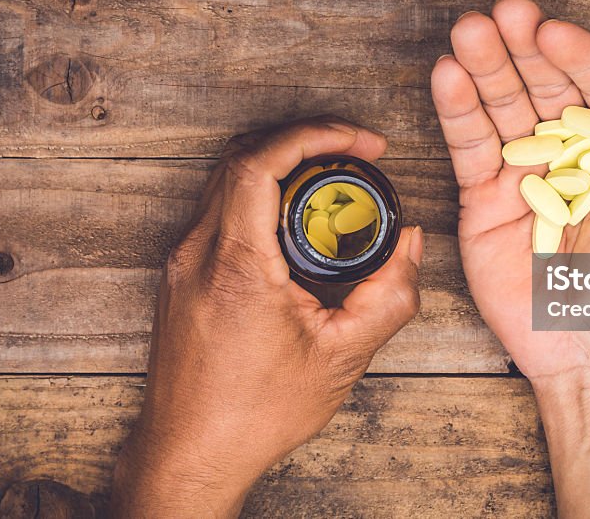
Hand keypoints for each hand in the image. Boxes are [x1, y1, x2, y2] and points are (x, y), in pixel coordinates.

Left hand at [111, 117, 422, 517]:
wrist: (190, 454)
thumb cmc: (255, 414)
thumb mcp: (342, 357)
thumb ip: (389, 295)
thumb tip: (410, 244)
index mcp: (237, 266)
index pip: (260, 163)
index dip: (314, 135)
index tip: (360, 142)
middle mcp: (198, 253)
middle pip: (242, 156)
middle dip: (304, 140)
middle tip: (354, 152)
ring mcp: (181, 262)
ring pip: (226, 178)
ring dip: (280, 164)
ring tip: (332, 179)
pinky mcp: (179, 274)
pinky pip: (218, 208)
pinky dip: (259, 192)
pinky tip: (296, 217)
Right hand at [431, 0, 589, 383]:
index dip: (576, 55)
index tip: (552, 30)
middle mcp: (571, 149)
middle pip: (544, 85)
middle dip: (523, 48)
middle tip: (503, 13)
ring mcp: (525, 171)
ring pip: (503, 106)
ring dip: (485, 67)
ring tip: (468, 30)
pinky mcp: (483, 198)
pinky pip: (470, 147)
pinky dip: (458, 111)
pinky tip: (448, 76)